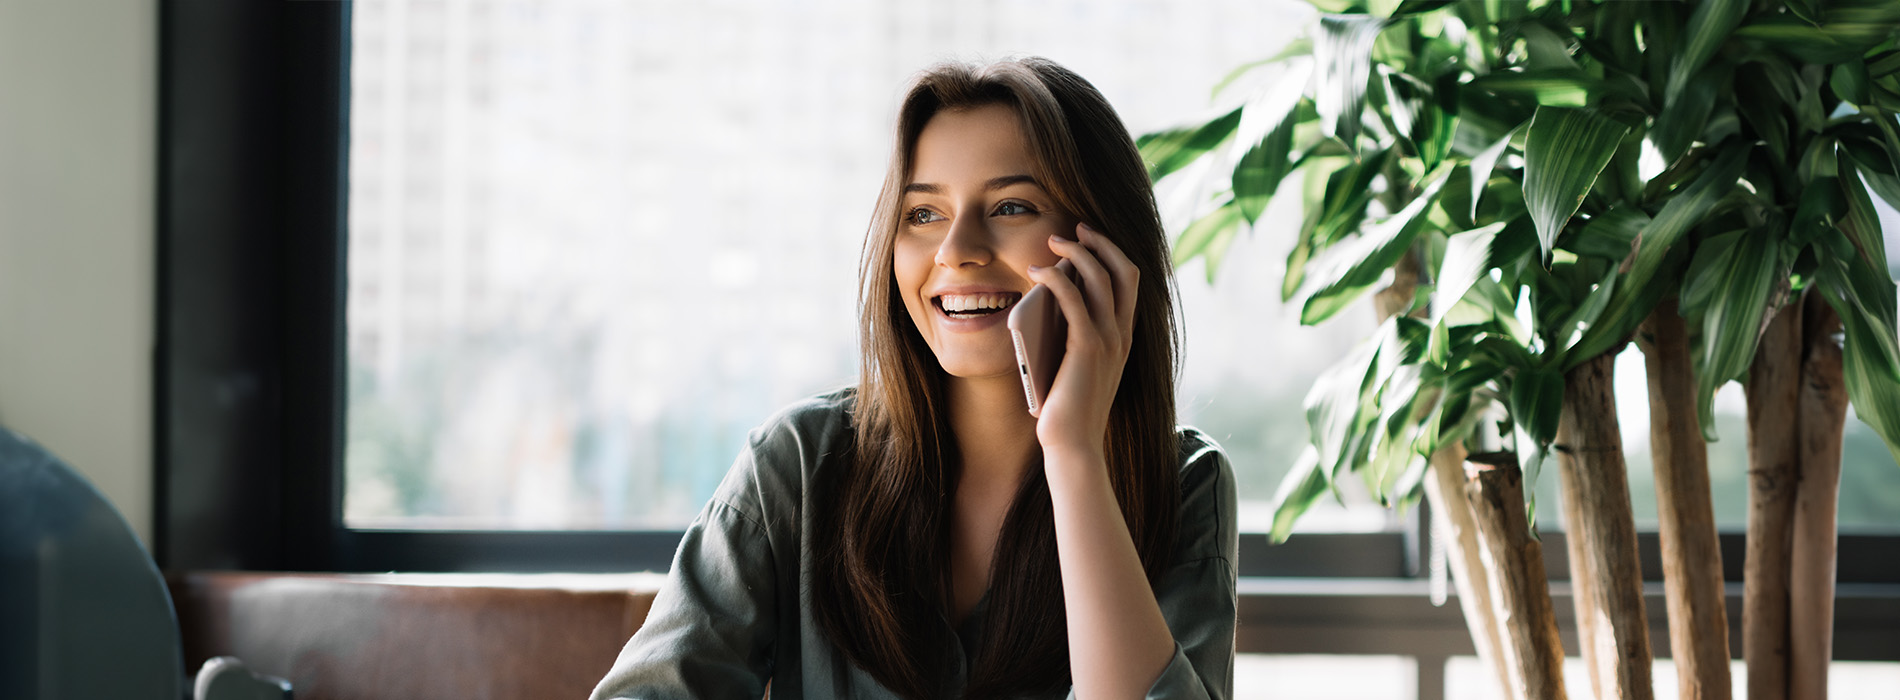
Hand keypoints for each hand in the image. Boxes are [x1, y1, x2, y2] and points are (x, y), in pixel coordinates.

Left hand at [1025, 222, 1139, 462]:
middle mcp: (1123, 334)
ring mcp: (1109, 340)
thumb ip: (1073, 332)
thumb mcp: (1075, 362)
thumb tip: (1050, 297)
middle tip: (1074, 228)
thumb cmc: (1067, 407)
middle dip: (1100, 242)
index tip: (1089, 237)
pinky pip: (1074, 298)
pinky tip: (1037, 271)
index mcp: (1124, 337)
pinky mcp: (1087, 347)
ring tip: (1053, 242)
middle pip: (1123, 270)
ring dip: (1077, 251)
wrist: (1073, 444)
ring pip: (1101, 277)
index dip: (1112, 252)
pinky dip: (1056, 277)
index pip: (1131, 281)